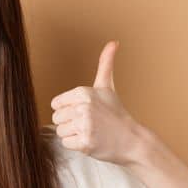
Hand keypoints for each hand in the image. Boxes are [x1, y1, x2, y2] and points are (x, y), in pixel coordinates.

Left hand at [48, 41, 147, 164]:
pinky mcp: (85, 142)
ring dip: (73, 134)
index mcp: (83, 92)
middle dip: (70, 122)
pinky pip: (66, 143)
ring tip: (91, 131)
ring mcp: (85, 125)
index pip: (56, 104)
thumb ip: (105, 64)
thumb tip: (113, 42)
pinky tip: (91, 141)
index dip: (68, 109)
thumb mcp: (107, 87)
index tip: (84, 111)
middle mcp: (83, 107)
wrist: (132, 139)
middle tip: (89, 123)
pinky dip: (77, 145)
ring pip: (60, 131)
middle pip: (56, 118)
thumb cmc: (116, 113)